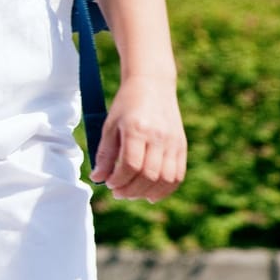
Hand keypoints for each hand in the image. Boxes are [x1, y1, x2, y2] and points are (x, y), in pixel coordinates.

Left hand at [91, 76, 185, 200]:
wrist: (153, 84)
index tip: (109, 184)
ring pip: (166, 178)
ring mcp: (173, 142)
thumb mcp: (109, 124)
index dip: (119, 180)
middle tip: (118, 193)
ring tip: (132, 194)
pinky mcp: (182, 146)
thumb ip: (104, 153)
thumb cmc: (126, 104)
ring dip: (148, 192)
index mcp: (137, 129)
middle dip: (132, 190)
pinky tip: (151, 194)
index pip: (131, 165)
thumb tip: (97, 178)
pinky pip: (178, 174)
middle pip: (149, 175)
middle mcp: (158, 137)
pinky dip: (166, 188)